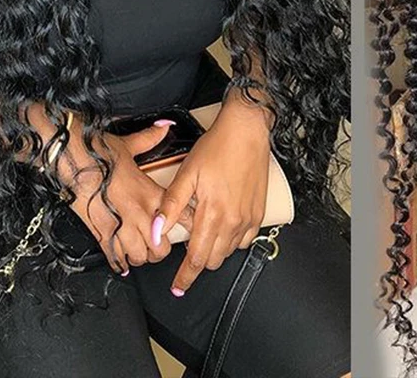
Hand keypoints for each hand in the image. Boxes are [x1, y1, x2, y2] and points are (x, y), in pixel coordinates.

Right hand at [64, 119, 195, 274]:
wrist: (72, 162)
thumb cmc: (98, 154)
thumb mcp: (129, 144)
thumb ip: (150, 138)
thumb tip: (164, 127)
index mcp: (150, 193)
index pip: (181, 216)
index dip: (187, 225)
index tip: (187, 226)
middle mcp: (138, 214)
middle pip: (161, 248)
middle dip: (161, 248)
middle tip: (158, 242)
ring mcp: (120, 227)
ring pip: (140, 257)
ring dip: (141, 255)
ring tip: (140, 249)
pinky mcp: (100, 235)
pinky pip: (115, 259)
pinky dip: (120, 262)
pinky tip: (121, 259)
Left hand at [154, 100, 271, 295]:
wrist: (246, 130)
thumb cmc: (216, 147)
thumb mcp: (187, 173)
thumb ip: (170, 206)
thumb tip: (156, 232)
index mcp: (213, 213)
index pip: (197, 258)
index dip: (185, 276)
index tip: (177, 287)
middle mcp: (233, 220)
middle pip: (212, 260)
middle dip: (197, 261)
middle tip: (188, 243)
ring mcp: (249, 218)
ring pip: (229, 252)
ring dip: (214, 250)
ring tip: (204, 229)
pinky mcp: (259, 212)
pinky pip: (245, 240)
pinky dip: (232, 241)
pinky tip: (223, 226)